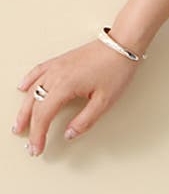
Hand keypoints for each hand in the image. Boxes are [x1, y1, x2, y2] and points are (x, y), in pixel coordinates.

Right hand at [12, 38, 140, 155]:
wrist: (122, 45)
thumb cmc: (116, 69)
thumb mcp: (105, 101)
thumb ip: (85, 120)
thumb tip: (69, 134)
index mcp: (65, 86)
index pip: (43, 116)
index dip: (38, 135)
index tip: (37, 149)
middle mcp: (55, 75)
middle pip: (34, 105)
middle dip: (30, 126)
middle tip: (29, 143)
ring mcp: (56, 66)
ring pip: (32, 90)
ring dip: (24, 109)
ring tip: (20, 124)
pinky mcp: (60, 60)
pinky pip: (37, 71)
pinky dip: (28, 81)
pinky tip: (22, 88)